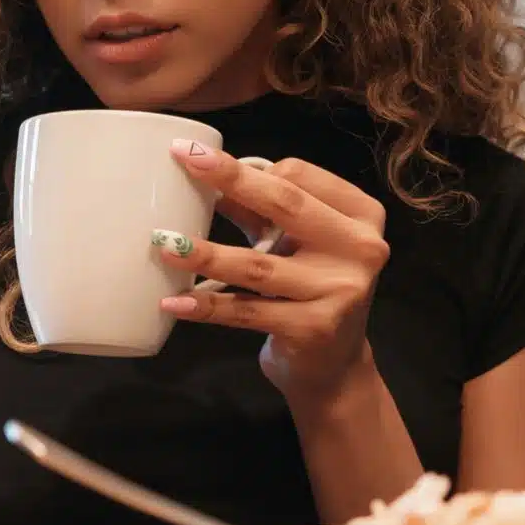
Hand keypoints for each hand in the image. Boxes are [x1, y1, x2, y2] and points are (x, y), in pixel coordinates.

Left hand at [151, 139, 389, 403]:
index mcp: (360, 215)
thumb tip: (202, 175)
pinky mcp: (314, 330)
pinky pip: (247, 312)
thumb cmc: (309, 288)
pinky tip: (174, 300)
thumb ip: (257, 211)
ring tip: (163, 244)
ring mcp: (340, 291)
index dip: (248, 167)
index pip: (299, 174)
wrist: (335, 366)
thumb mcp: (292, 242)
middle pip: (285, 204)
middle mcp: (361, 249)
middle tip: (182, 161)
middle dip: (230, 179)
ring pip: (257, 265)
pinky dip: (207, 306)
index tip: (200, 158)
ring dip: (205, 254)